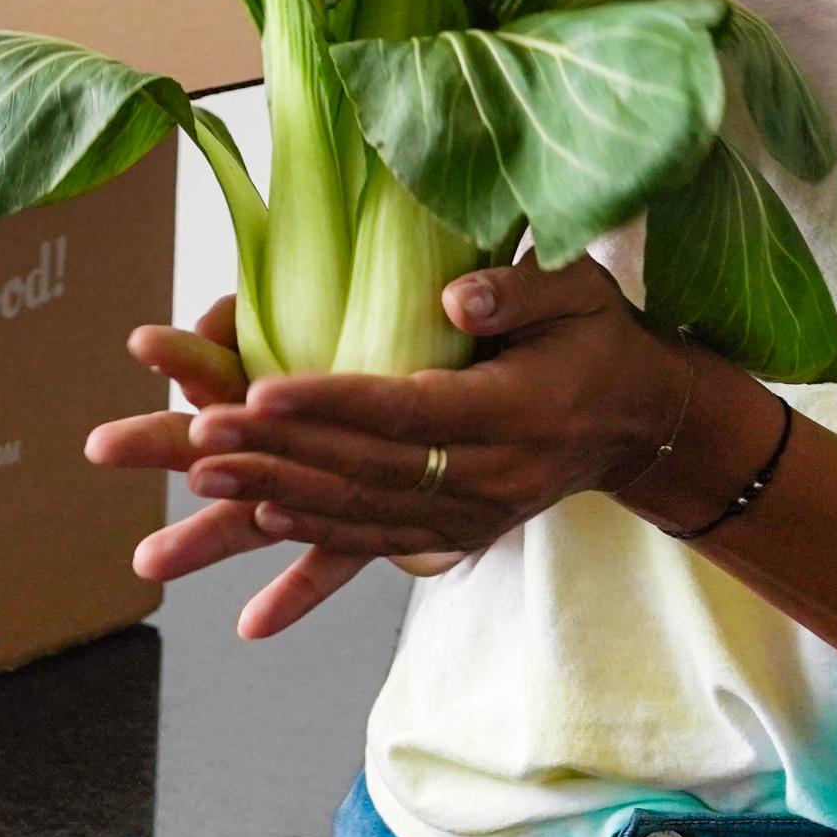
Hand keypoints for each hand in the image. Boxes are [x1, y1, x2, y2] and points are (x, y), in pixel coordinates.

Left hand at [85, 256, 697, 638]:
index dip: (331, 404)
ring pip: (360, 516)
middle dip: (275, 453)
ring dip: (276, 499)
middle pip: (366, 470)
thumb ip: (521, 290)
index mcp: (516, 413)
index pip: (408, 411)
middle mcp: (491, 479)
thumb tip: (455, 295)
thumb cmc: (600, 337)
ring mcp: (472, 519)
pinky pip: (375, 546)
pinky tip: (257, 542)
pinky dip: (313, 543)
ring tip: (200, 477)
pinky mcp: (457, 538)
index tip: (260, 391)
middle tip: (195, 434)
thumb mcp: (580, 291)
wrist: (640, 422)